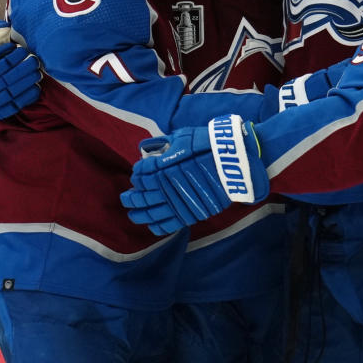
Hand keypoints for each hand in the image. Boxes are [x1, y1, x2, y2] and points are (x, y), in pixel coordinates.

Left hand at [121, 117, 269, 236]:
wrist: (235, 162)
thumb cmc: (210, 145)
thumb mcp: (184, 136)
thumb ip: (165, 143)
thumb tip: (149, 147)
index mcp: (164, 165)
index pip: (143, 173)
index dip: (137, 174)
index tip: (137, 174)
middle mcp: (168, 185)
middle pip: (143, 195)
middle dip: (132, 196)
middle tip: (126, 197)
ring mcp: (179, 201)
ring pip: (152, 212)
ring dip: (140, 213)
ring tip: (133, 213)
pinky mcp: (191, 212)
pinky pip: (169, 224)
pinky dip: (158, 225)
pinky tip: (151, 223)